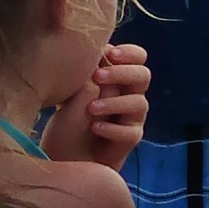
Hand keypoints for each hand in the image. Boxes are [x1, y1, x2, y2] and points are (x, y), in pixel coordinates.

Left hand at [42, 44, 151, 170]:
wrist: (65, 155)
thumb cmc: (68, 120)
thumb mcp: (76, 91)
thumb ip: (91, 73)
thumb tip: (101, 52)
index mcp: (119, 78)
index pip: (137, 58)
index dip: (130, 53)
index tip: (110, 53)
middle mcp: (131, 94)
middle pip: (143, 76)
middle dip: (122, 74)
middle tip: (98, 77)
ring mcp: (133, 117)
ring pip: (139, 103)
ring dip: (114, 103)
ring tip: (91, 109)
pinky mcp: (131, 139)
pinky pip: (131, 131)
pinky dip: (112, 128)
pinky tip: (94, 127)